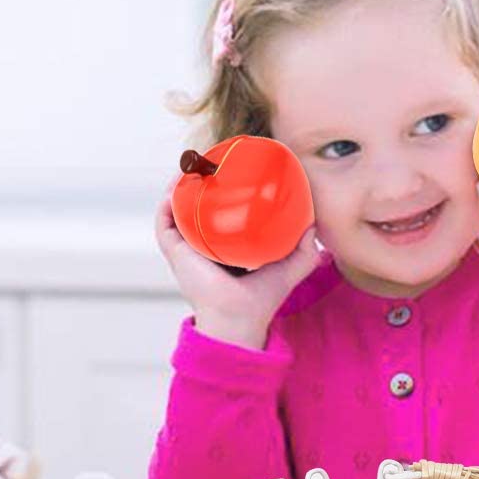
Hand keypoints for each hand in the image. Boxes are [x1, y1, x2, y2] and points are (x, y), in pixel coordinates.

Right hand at [155, 183, 327, 348]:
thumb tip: (313, 226)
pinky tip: (178, 187)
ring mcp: (187, 248)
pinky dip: (168, 203)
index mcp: (224, 246)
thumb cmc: (261, 299)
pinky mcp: (175, 252)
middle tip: (213, 161)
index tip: (231, 169)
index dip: (222, 190)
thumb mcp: (289, 269)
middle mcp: (203, 245)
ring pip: (178, 209)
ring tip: (195, 166)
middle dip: (200, 182)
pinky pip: (165, 222)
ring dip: (181, 185)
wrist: (240, 316)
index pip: (219, 213)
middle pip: (197, 206)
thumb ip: (305, 250)